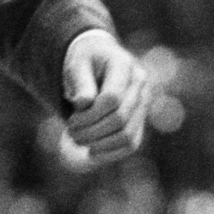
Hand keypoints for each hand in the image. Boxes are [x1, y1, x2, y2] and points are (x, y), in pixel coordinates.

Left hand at [61, 29, 147, 164]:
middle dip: (91, 132)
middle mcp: (140, 85)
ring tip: (78, 140)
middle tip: (71, 133)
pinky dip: (111, 153)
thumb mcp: (76, 65)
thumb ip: (81, 82)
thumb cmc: (84, 62)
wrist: (97, 60)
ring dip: (99, 144)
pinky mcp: (139, 120)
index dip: (89, 115)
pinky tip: (91, 153)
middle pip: (120, 119)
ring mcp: (143, 104)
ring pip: (127, 136)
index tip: (71, 120)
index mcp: (124, 65)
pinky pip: (131, 144)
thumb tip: (84, 104)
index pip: (112, 98)